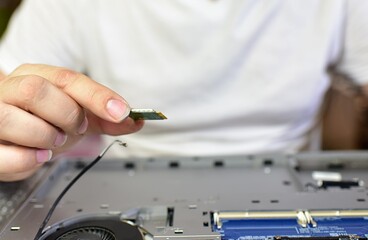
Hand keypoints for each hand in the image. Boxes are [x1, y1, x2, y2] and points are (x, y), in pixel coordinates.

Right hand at [0, 64, 143, 180]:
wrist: (9, 133)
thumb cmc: (43, 119)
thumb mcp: (78, 115)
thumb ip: (106, 118)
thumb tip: (135, 120)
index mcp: (35, 76)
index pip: (67, 78)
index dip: (97, 96)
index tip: (121, 111)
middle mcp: (9, 90)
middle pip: (36, 90)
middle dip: (67, 115)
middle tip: (77, 129)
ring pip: (11, 118)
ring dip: (45, 136)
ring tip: (55, 142)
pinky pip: (1, 154)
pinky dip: (26, 160)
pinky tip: (39, 157)